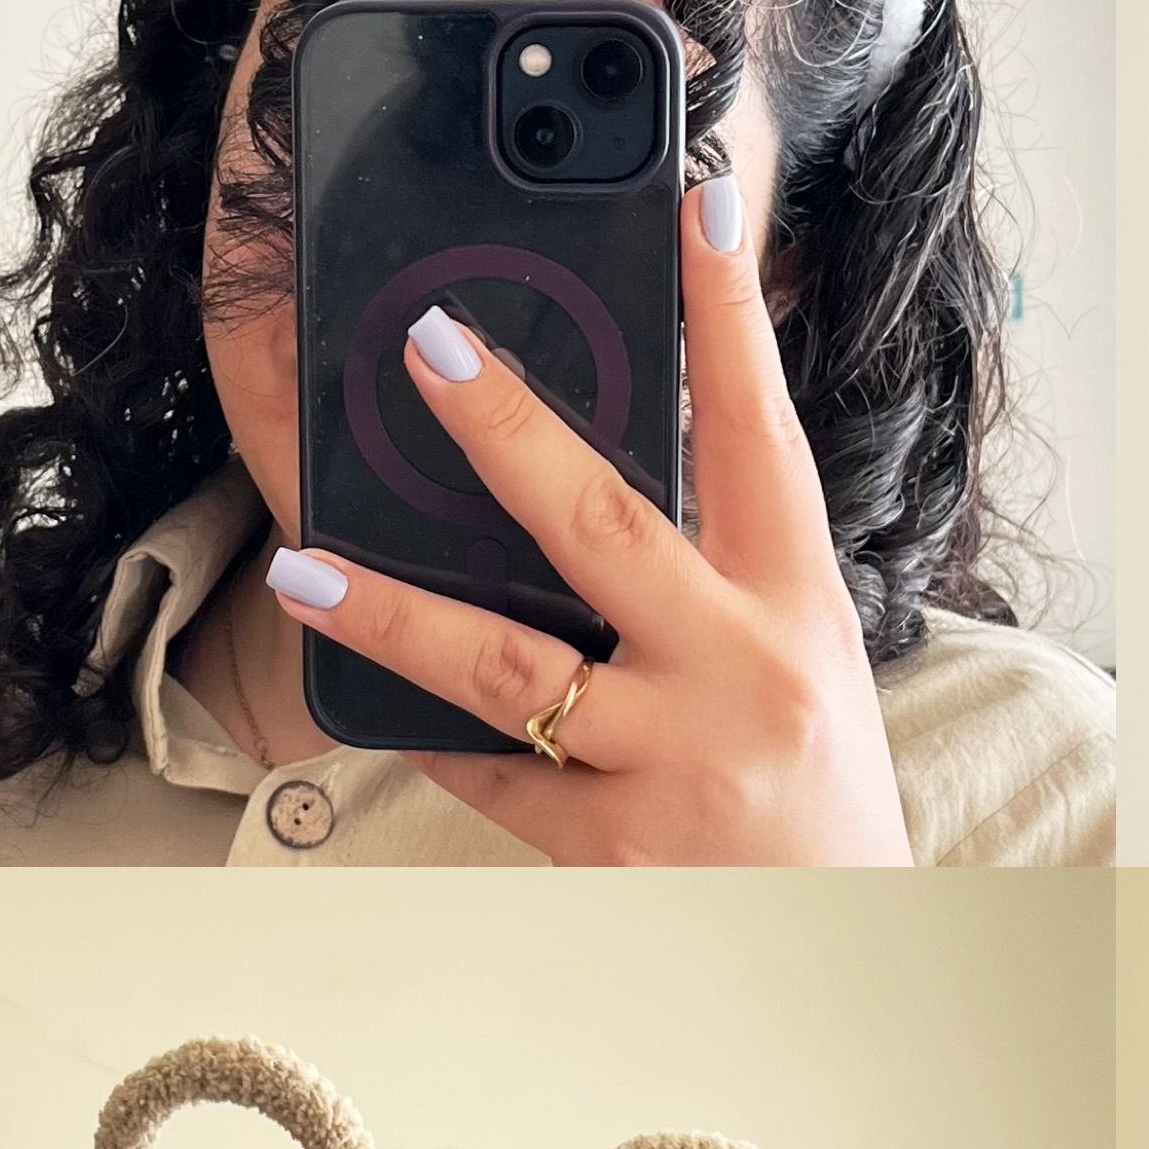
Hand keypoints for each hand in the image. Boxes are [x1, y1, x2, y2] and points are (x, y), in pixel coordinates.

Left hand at [266, 173, 911, 863]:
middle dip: (507, 430)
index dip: (730, 312)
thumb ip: (717, 566)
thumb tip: (580, 458)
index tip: (697, 201)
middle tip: (426, 345)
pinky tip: (362, 691)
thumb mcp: (797, 651)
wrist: (841, 947)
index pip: (763, 431)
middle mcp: (739, 670)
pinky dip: (424, 730)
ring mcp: (671, 760)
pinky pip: (490, 772)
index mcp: (795, 600)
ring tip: (307, 566)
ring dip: (396, 609)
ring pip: (508, 668)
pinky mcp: (609, 845)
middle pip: (606, 527)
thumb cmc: (812, 783)